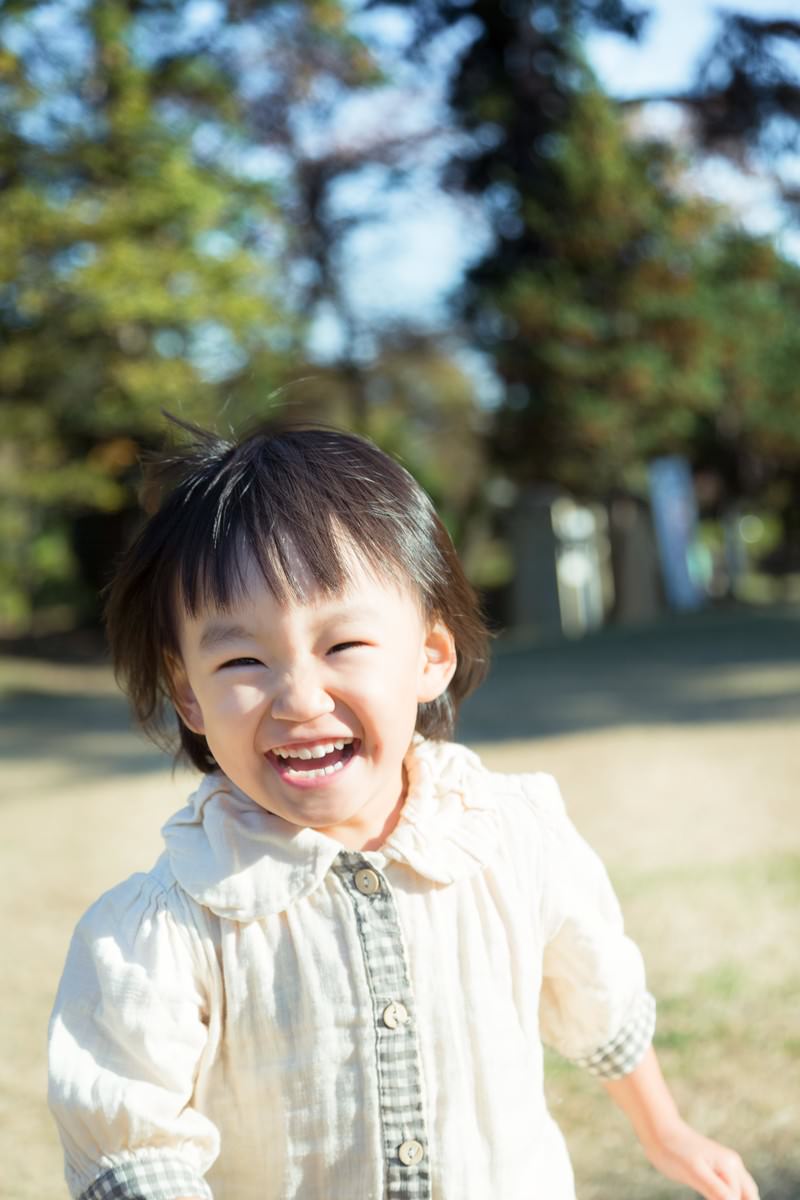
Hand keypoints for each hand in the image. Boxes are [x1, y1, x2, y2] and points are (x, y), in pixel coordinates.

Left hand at [642, 1118, 758, 1199]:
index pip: (737, 1199)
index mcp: (730, 1166)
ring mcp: (725, 1165)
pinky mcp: (714, 1168)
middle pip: (749, 1195)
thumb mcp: (694, 1172)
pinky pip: (729, 1188)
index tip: (711, 1197)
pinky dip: (730, 1198)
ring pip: (742, 1192)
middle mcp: (733, 1164)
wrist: (658, 1131)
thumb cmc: (673, 1151)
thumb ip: (716, 1190)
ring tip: (722, 1199)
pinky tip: (719, 1199)